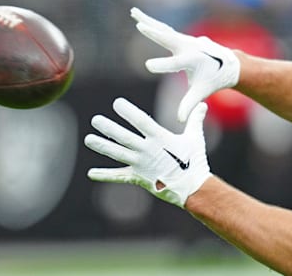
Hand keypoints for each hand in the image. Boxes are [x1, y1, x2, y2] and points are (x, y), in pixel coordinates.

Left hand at [85, 97, 211, 207]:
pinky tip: (91, 173)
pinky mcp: (138, 178)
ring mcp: (141, 165)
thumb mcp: (195, 137)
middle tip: (95, 120)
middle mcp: (147, 150)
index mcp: (160, 138)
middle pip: (124, 137)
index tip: (117, 103)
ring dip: (102, 146)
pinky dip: (105, 175)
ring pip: (118, 154)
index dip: (128, 112)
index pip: (141, 121)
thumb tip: (203, 104)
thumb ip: (195, 120)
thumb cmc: (194, 161)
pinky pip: (119, 176)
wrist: (193, 188)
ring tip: (88, 139)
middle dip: (109, 128)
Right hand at [131, 7, 240, 122]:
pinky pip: (163, 29)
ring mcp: (185, 39)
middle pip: (168, 39)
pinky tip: (137, 14)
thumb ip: (190, 104)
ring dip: (148, 20)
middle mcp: (188, 47)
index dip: (162, 65)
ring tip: (133, 12)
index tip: (148, 65)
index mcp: (193, 60)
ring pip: (163, 29)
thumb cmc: (212, 79)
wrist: (228, 64)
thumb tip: (180, 120)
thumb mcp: (201, 91)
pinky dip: (151, 22)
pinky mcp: (180, 37)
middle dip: (155, 34)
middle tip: (141, 26)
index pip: (175, 64)